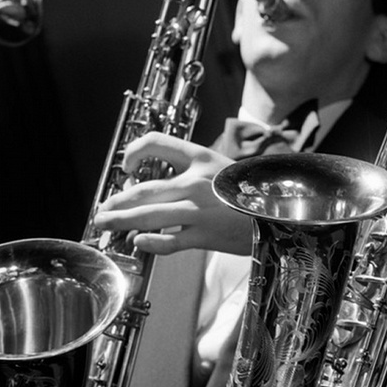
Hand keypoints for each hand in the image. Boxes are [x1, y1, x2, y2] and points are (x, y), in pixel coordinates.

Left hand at [92, 133, 252, 255]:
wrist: (283, 212)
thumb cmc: (251, 192)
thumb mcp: (222, 170)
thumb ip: (191, 176)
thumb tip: (157, 193)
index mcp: (200, 158)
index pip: (156, 142)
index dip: (134, 152)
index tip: (126, 167)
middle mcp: (196, 182)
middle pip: (144, 189)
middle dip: (116, 200)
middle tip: (102, 209)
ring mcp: (199, 210)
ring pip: (149, 216)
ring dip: (121, 221)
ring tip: (106, 224)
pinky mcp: (205, 236)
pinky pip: (170, 241)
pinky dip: (151, 243)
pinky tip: (138, 242)